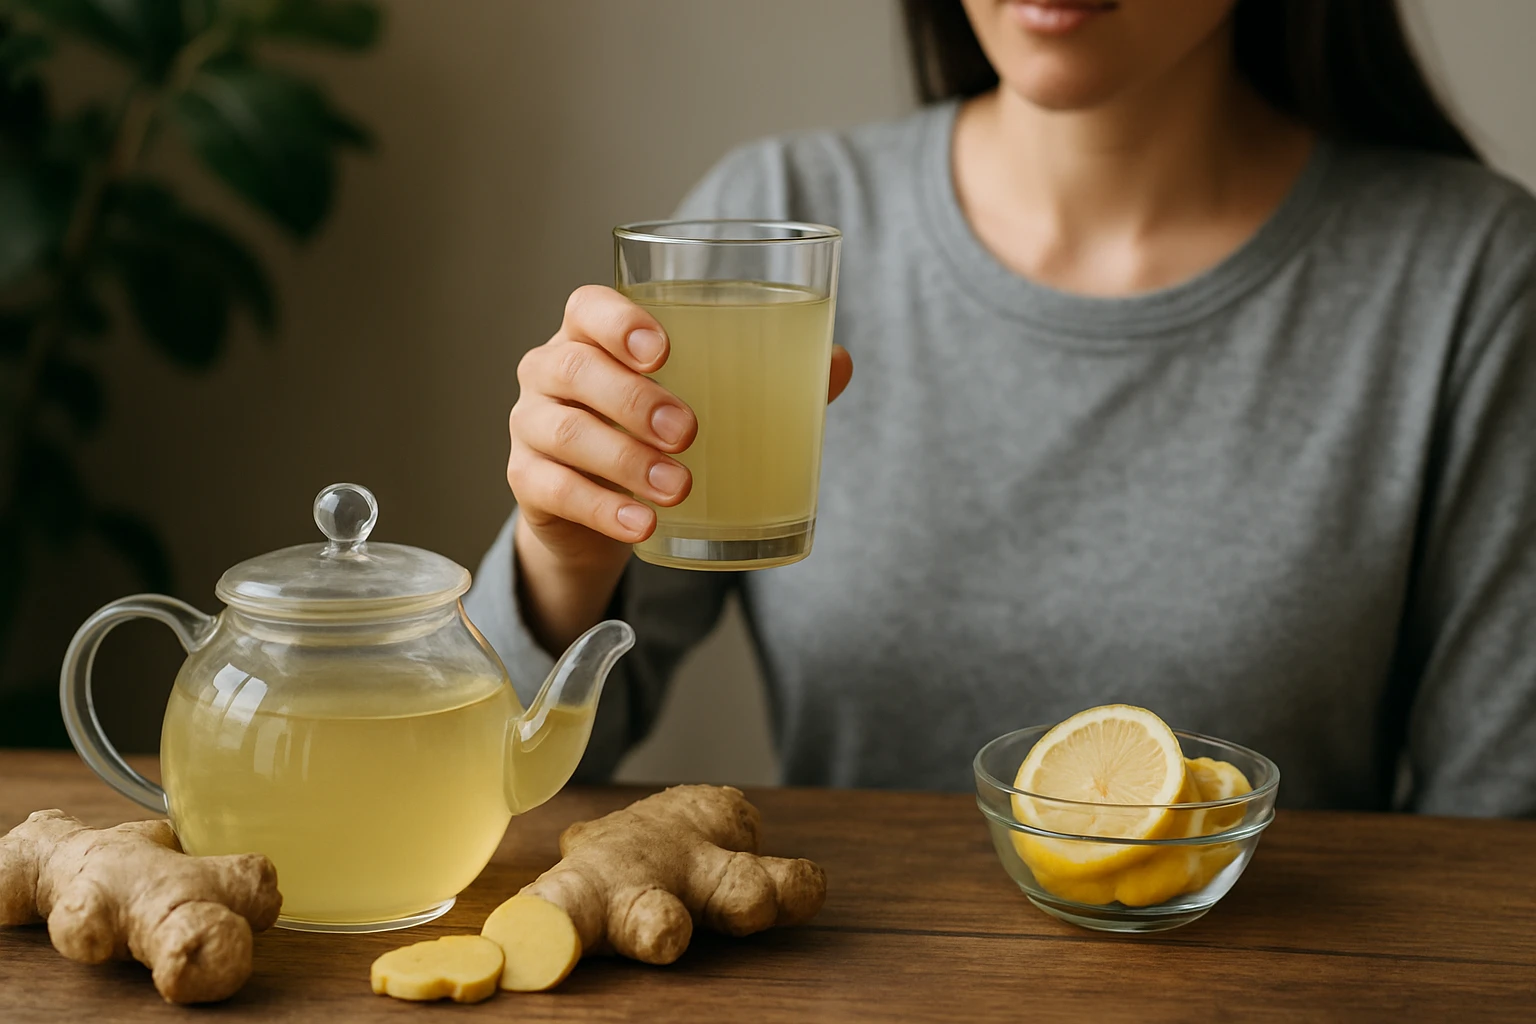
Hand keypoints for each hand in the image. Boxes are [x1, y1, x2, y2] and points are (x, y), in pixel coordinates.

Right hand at [507, 284, 850, 647]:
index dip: (618, 322)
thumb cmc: (658, 433)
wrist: (602, 511)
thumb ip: (770, 379)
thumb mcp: (707, 401)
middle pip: (574, 368)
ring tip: (678, 487)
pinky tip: (642, 524)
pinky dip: (601, 508)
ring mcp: (530, 425)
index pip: (587, 307)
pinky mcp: (527, 481)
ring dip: (623, 460)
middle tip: (689, 433)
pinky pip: (552, 489)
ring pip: (563, 431)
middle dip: (633, 400)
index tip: (664, 351)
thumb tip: (838, 363)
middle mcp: (551, 370)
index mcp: (593, 334)